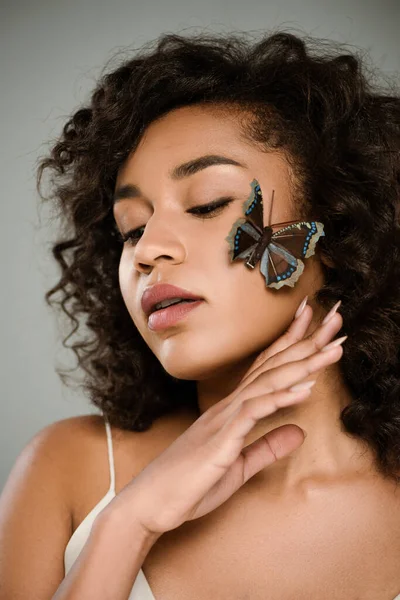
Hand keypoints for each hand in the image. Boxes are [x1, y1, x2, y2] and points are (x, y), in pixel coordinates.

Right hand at [108, 299, 344, 537]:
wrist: (150, 503)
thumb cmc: (188, 485)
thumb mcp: (239, 467)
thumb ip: (267, 447)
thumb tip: (299, 431)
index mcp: (232, 412)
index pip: (266, 370)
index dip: (291, 345)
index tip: (314, 324)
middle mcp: (228, 407)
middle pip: (272, 367)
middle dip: (305, 342)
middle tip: (336, 319)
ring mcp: (223, 420)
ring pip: (267, 383)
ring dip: (302, 364)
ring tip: (331, 348)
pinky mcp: (220, 440)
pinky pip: (253, 413)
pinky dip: (280, 398)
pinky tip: (304, 387)